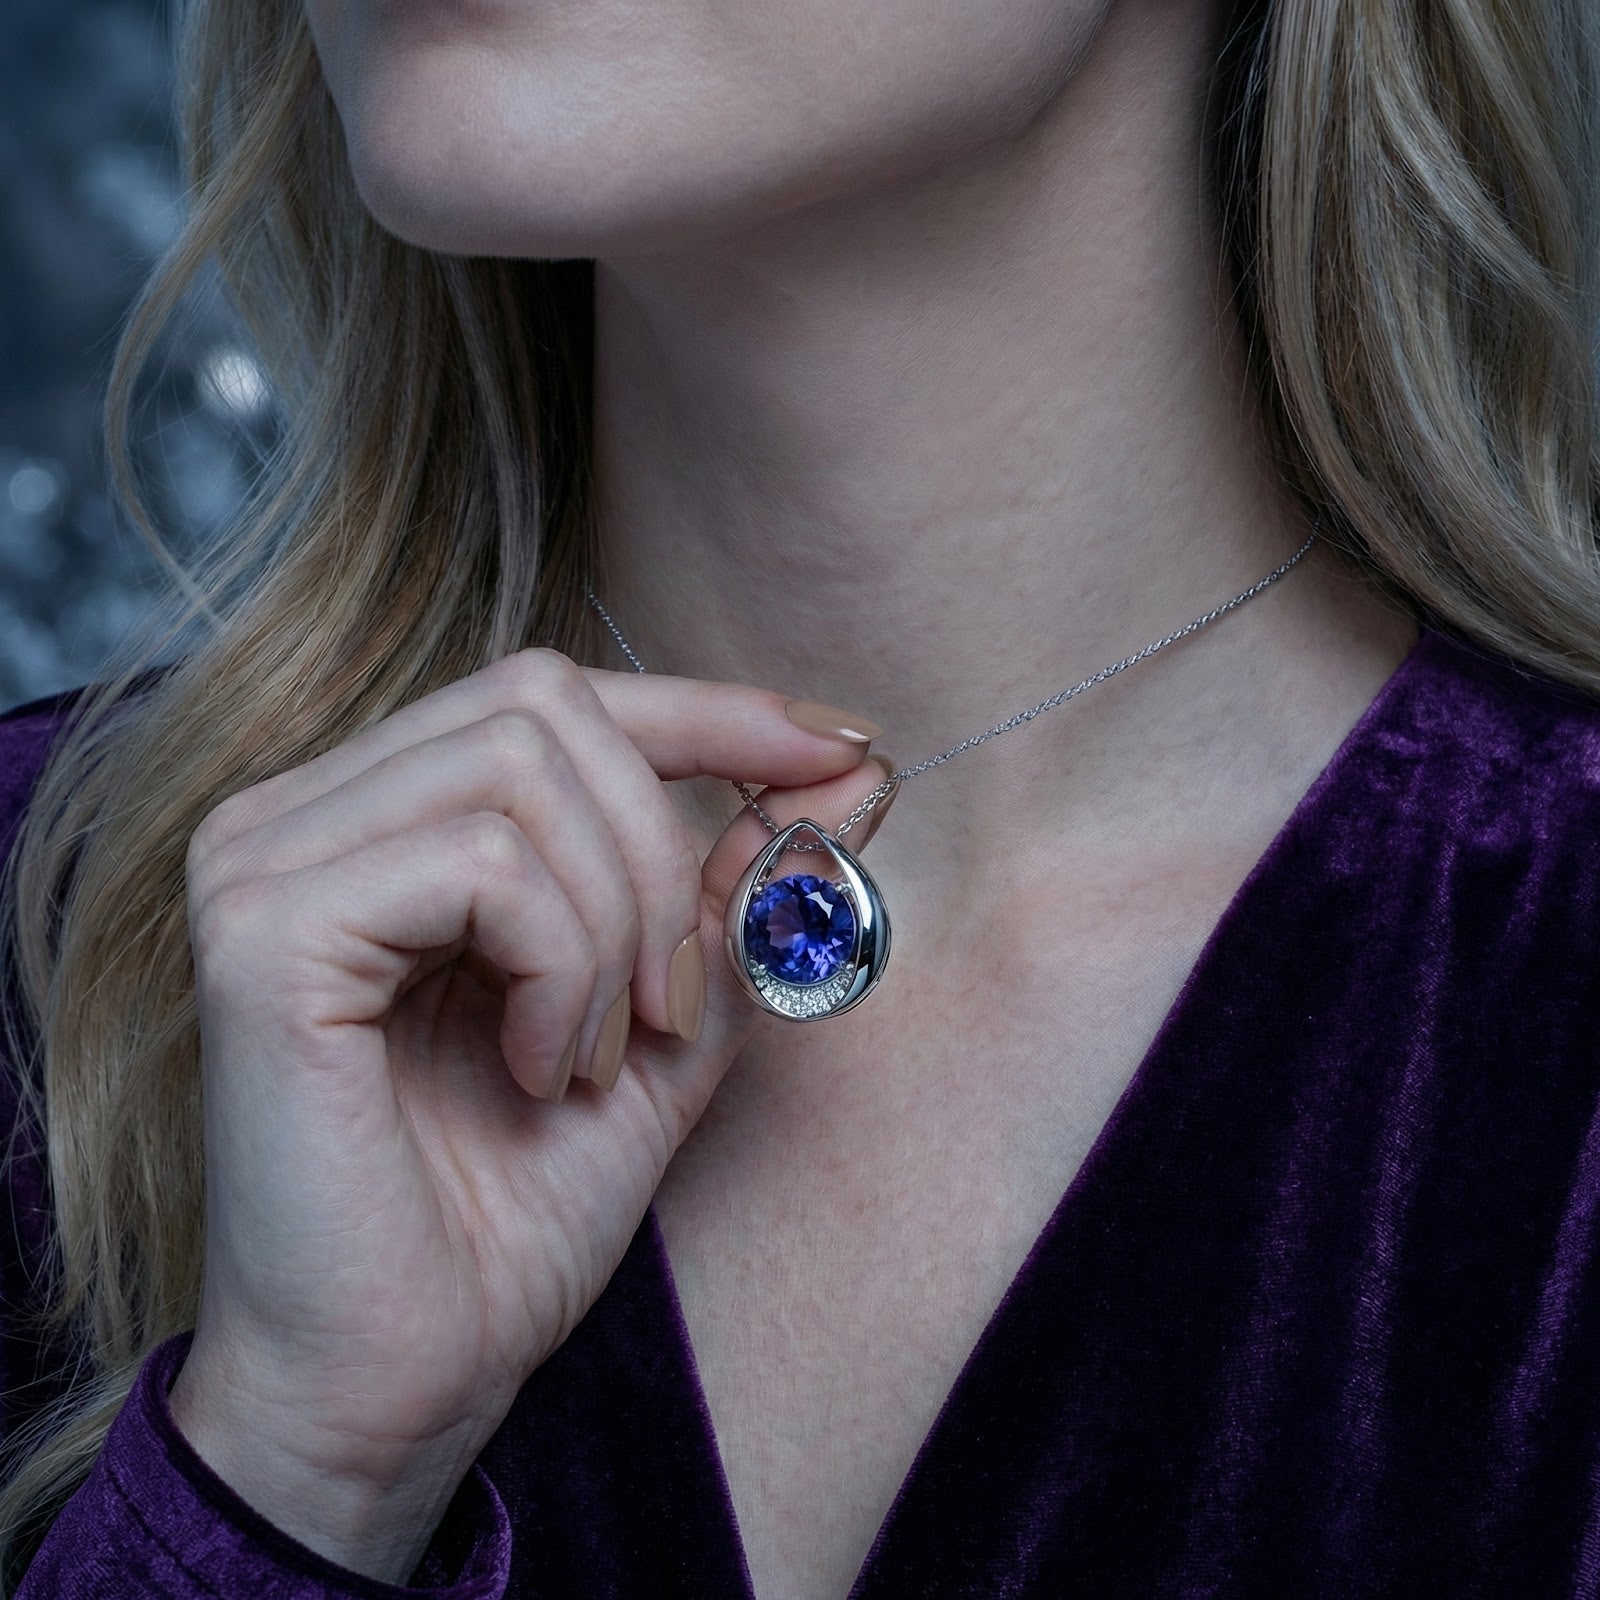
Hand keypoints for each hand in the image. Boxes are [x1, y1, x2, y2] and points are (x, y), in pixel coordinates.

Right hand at [166, 648, 890, 1577]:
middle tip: (665, 1008)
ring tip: (588, 1057)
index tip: (841, 752)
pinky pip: (480, 865)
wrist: (404, 1380)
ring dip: (611, 926)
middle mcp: (305, 812)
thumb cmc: (516, 1208)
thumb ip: (741, 889)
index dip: (710, 710)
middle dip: (658, 854)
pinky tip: (535, 1068)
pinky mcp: (261, 929)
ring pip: (523, 774)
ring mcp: (263, 860)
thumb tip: (850, 766)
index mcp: (382, 818)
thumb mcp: (671, 1020)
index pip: (555, 691)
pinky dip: (556, 964)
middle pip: (544, 704)